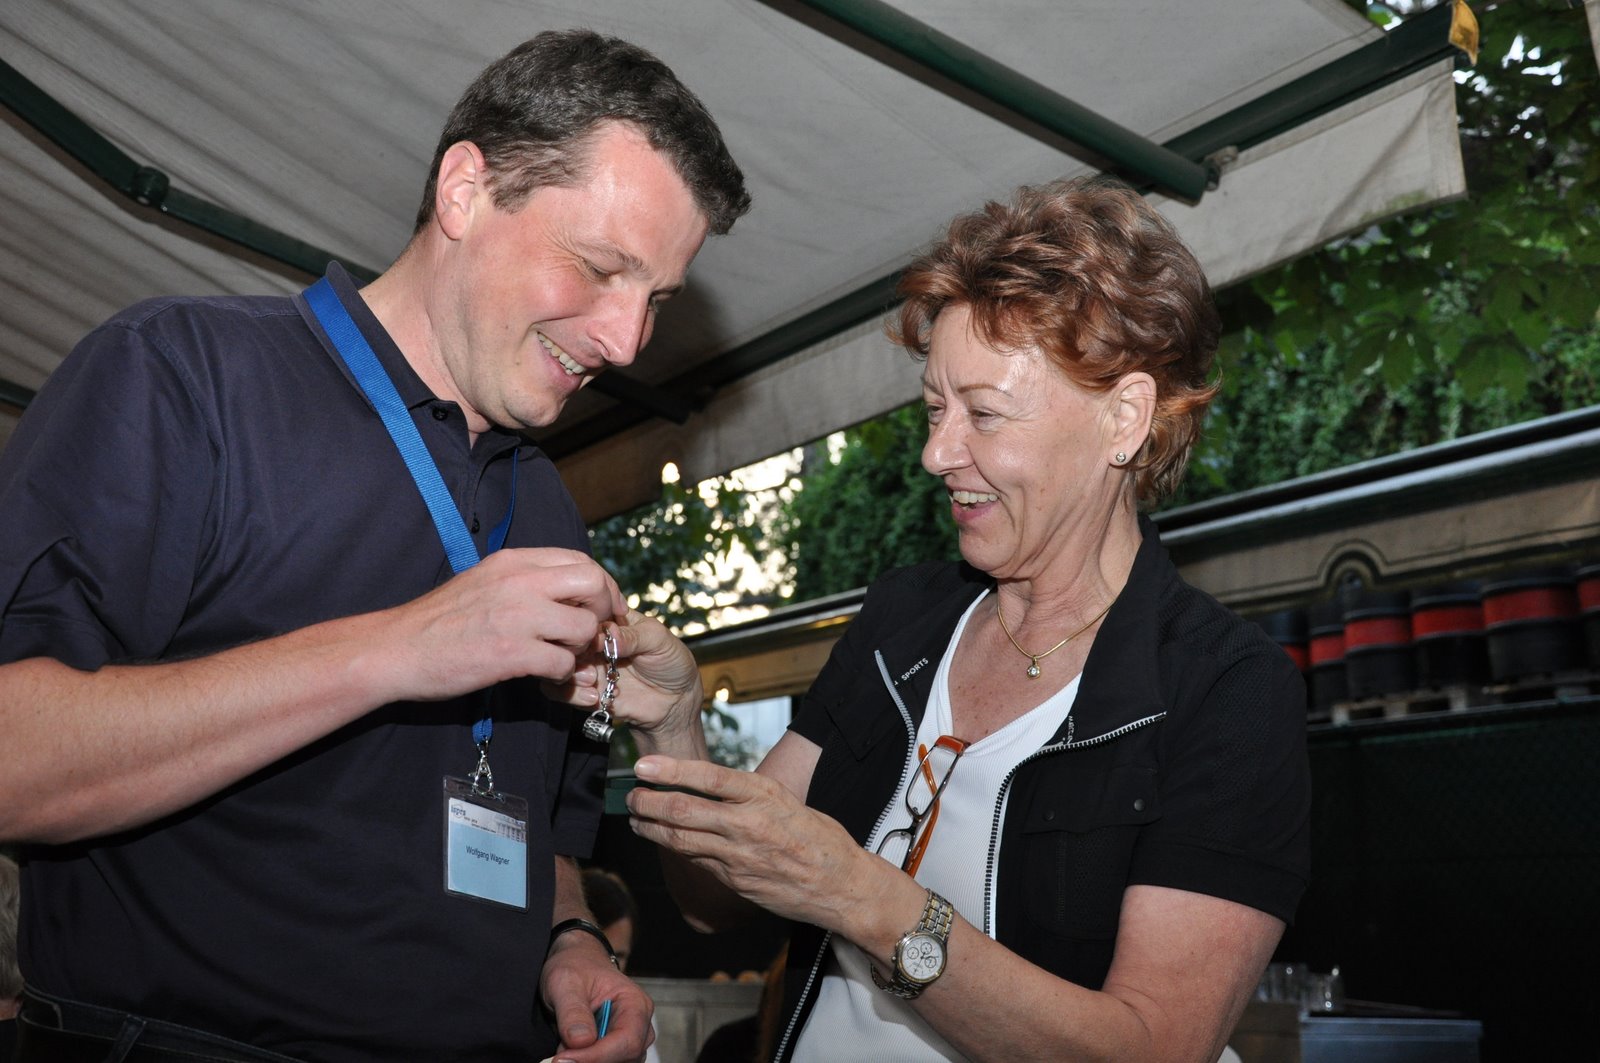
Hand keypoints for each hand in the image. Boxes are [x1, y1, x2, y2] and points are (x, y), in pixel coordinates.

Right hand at [377, 548, 626, 703]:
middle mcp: (520, 581)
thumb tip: (563, 590)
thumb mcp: (484, 581)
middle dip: (602, 610)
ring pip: (584, 626)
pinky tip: (544, 675)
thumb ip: (523, 580)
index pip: (580, 560)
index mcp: (514, 561)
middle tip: (590, 633)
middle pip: (593, 583)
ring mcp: (517, 616)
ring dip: (580, 647)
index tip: (602, 608)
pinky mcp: (511, 653)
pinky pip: (563, 662)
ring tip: (562, 656)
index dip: (601, 586)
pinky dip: (562, 673)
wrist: (396, 649)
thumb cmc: (439, 620)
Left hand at [540, 933, 653, 1062]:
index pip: (627, 1040)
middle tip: (559, 1056)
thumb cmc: (575, 967)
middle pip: (627, 1057)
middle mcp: (639, 1025)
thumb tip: (581, 1041)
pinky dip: (588, 1062)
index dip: (597, 1056)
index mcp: (636, 1003)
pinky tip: (572, 1053)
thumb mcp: (566, 982)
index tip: (563, 1059)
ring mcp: (630, 1039)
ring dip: (590, 1062)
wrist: (575, 963)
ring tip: (564, 1049)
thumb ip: (573, 1011)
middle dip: (591, 1060)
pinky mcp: (617, 1049)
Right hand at [552, 610, 705, 756]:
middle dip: (571, 648)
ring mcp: (587, 666)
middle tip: (590, 658)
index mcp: (610, 620)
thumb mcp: (659, 640)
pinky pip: (561, 691)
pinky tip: (594, 697)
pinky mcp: (585, 691)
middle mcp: (594, 642)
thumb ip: (633, 635)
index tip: (592, 632)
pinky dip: (571, 694)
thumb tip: (607, 633)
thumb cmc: (672, 662)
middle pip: (565, 637)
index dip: (581, 618)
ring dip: (570, 672)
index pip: (584, 609)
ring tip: (593, 679)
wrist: (677, 703)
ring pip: (558, 663)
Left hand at [626, 755, 893, 933]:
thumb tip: (713, 786)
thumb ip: (750, 796)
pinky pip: (698, 862)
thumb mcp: (788, 801)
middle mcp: (748, 824)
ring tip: (636, 820)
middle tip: (631, 796)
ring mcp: (739, 856)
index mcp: (764, 795)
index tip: (643, 765)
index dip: (671, 771)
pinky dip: (677, 850)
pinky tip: (665, 842)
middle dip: (649, 803)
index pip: (708, 777)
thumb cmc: (819, 838)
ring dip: (652, 829)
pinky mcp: (735, 882)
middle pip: (684, 811)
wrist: (841, 886)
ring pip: (681, 840)